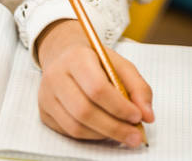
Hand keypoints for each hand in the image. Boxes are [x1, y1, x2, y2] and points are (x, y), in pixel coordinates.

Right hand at [36, 19, 153, 147]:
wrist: (64, 55)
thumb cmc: (94, 61)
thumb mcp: (120, 64)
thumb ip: (138, 87)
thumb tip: (148, 115)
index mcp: (76, 58)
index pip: (97, 88)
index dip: (119, 106)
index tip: (137, 116)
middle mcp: (56, 77)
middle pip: (84, 111)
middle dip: (114, 127)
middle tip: (135, 135)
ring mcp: (46, 97)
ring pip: (75, 127)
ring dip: (104, 135)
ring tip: (124, 135)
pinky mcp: (44, 113)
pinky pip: (69, 132)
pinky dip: (91, 136)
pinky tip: (106, 131)